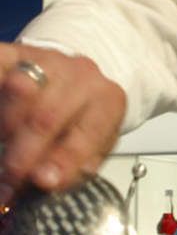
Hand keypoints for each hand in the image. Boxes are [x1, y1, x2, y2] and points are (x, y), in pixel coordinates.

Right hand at [0, 44, 125, 200]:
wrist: (75, 83)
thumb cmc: (83, 122)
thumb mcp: (92, 148)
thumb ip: (75, 166)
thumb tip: (47, 180)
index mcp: (108, 101)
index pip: (86, 134)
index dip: (63, 161)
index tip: (42, 182)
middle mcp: (82, 76)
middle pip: (48, 116)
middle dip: (23, 154)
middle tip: (9, 181)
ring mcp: (49, 60)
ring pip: (22, 89)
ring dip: (6, 125)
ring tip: (3, 147)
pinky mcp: (19, 53)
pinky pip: (2, 67)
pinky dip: (0, 90)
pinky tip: (1, 121)